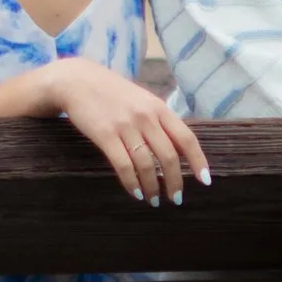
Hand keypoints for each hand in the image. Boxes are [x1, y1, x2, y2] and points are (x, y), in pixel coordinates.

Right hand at [49, 62, 213, 206]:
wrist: (77, 81)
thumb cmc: (112, 93)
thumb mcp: (142, 100)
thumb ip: (159, 120)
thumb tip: (178, 147)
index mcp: (159, 108)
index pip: (187, 138)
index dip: (198, 161)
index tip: (205, 180)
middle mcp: (146, 117)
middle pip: (169, 157)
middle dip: (175, 182)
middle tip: (176, 199)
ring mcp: (126, 126)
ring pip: (147, 165)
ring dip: (153, 187)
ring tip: (154, 200)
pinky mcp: (105, 135)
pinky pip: (124, 166)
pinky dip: (132, 183)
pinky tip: (135, 193)